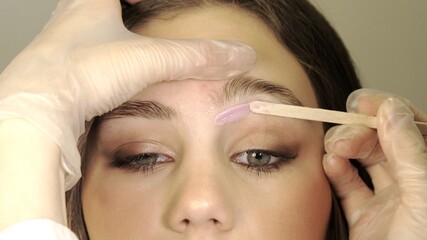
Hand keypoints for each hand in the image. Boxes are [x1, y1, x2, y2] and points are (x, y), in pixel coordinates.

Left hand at [0, 0, 254, 189]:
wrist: (37, 110)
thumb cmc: (79, 73)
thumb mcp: (149, 59)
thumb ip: (195, 57)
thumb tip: (236, 55)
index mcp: (92, 1)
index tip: (152, 0)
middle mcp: (72, 18)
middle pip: (97, 2)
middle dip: (121, 7)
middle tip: (136, 12)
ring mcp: (61, 45)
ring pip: (86, 25)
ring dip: (106, 30)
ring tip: (124, 43)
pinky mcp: (58, 72)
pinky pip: (79, 55)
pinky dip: (98, 59)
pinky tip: (107, 76)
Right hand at [323, 89, 426, 238]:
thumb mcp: (424, 196)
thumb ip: (408, 151)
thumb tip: (391, 109)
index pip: (411, 128)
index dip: (388, 110)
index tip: (363, 103)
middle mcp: (412, 184)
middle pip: (382, 141)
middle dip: (359, 131)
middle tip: (346, 136)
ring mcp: (387, 201)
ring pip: (361, 160)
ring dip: (344, 149)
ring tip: (334, 152)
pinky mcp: (364, 218)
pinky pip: (347, 186)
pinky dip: (335, 172)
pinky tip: (330, 167)